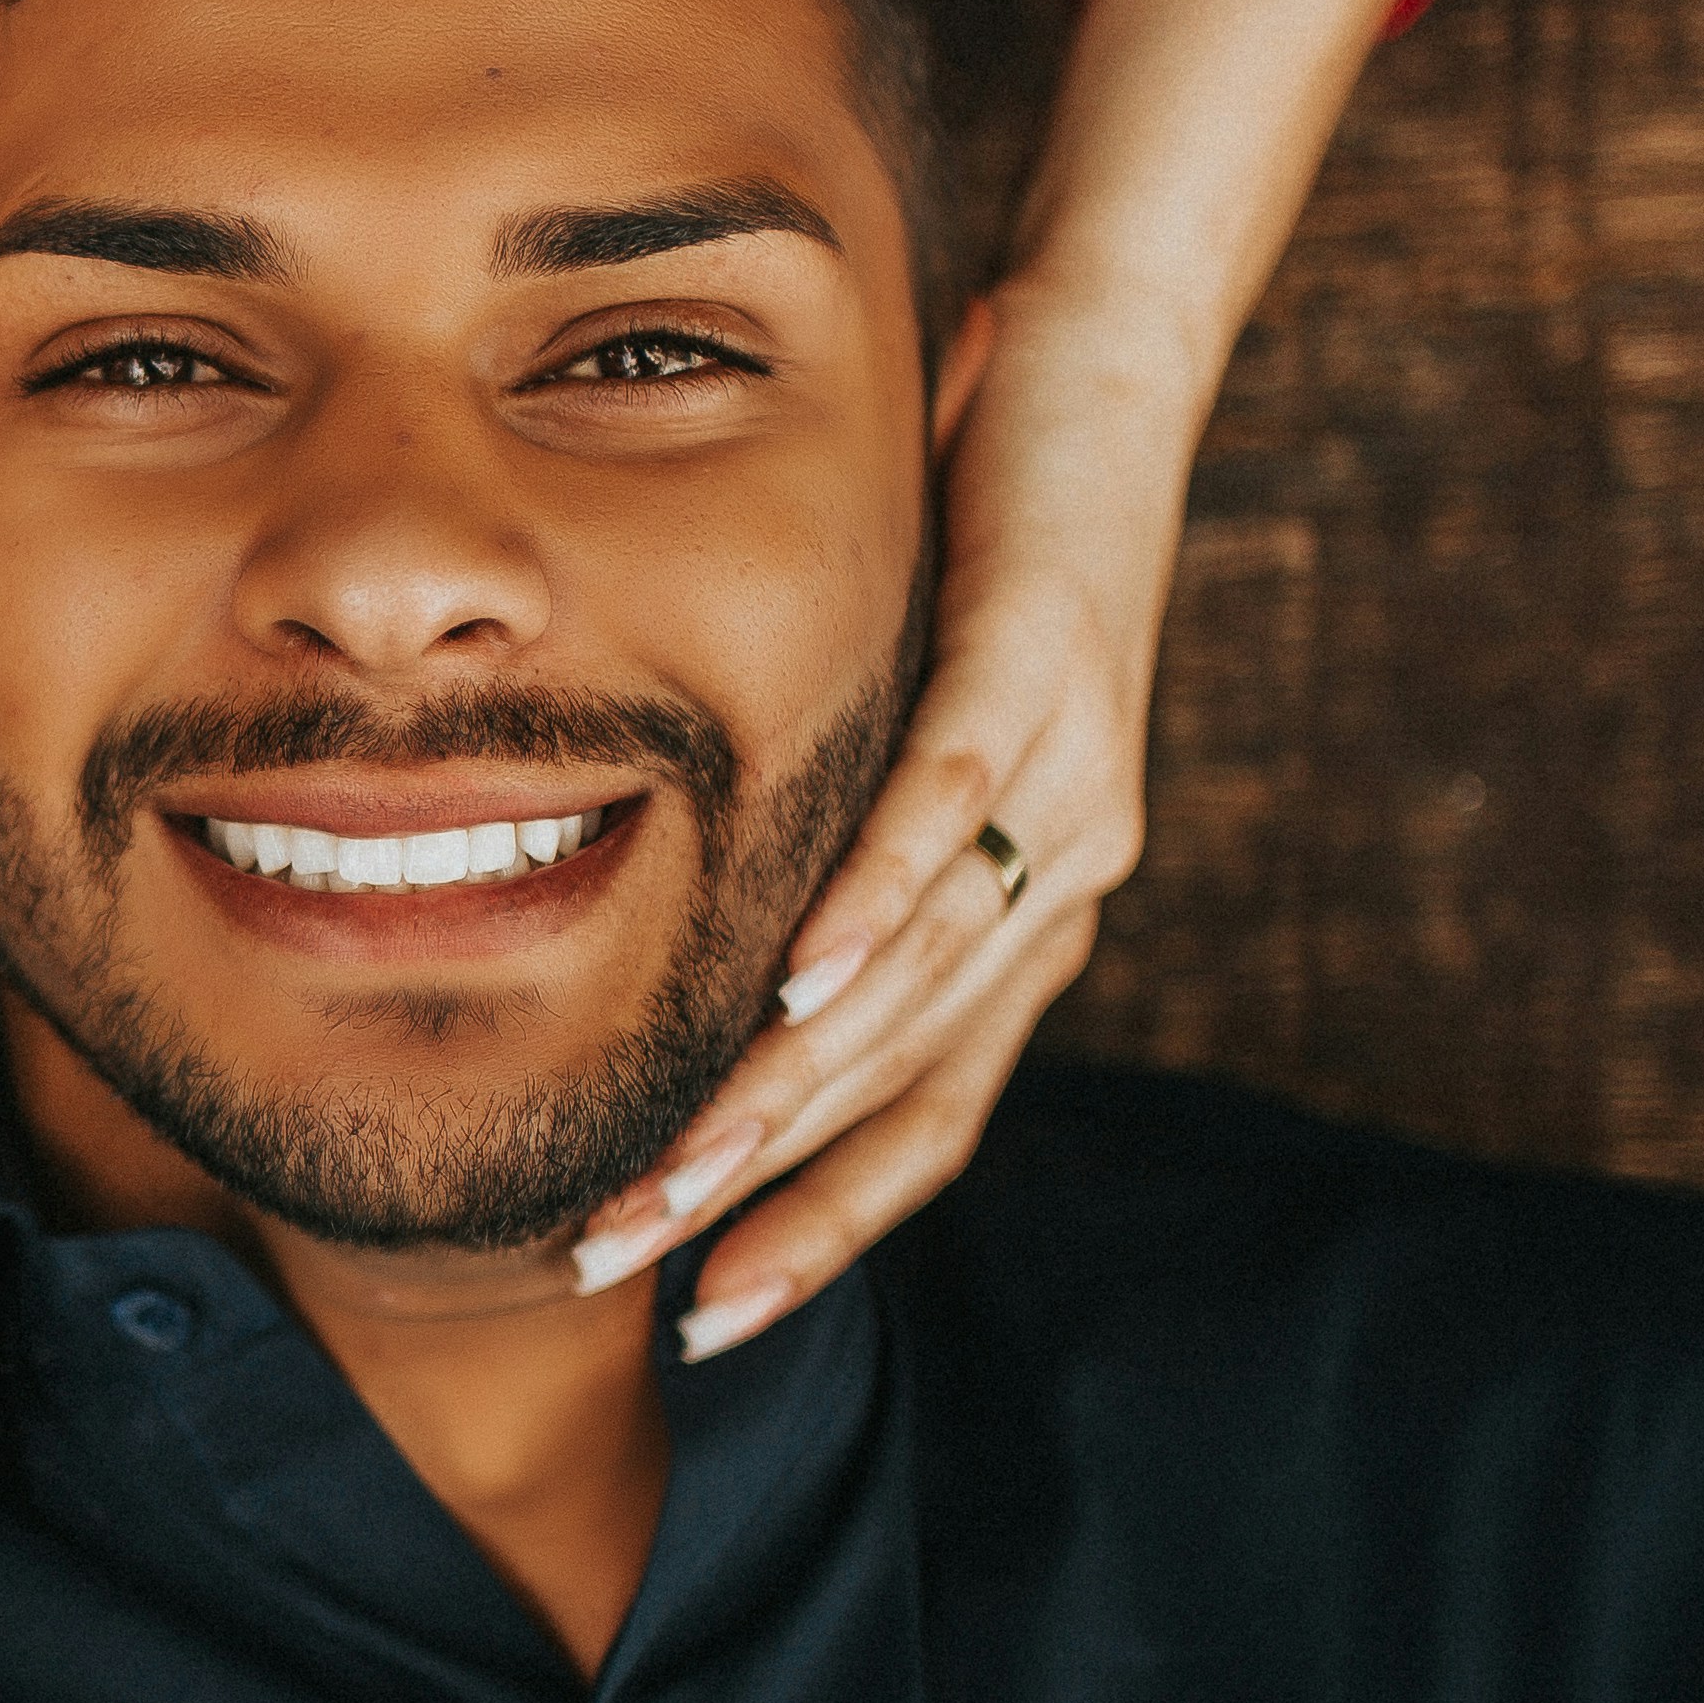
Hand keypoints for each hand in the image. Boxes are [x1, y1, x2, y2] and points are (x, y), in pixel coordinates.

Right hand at [567, 0, 1416, 1355]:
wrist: (1086, 386)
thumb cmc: (952, 572)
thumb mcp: (861, 742)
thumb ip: (788, 850)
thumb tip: (638, 939)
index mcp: (1023, 928)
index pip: (925, 1128)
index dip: (822, 1231)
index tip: (707, 1317)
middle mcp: (1065, 890)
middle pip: (899, 1087)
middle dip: (752, 1192)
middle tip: (617, 1263)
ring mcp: (1072, 787)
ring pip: (914, 979)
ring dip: (780, 1086)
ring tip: (667, 1166)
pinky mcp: (1049, 668)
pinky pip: (949, 808)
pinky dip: (869, 901)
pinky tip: (794, 983)